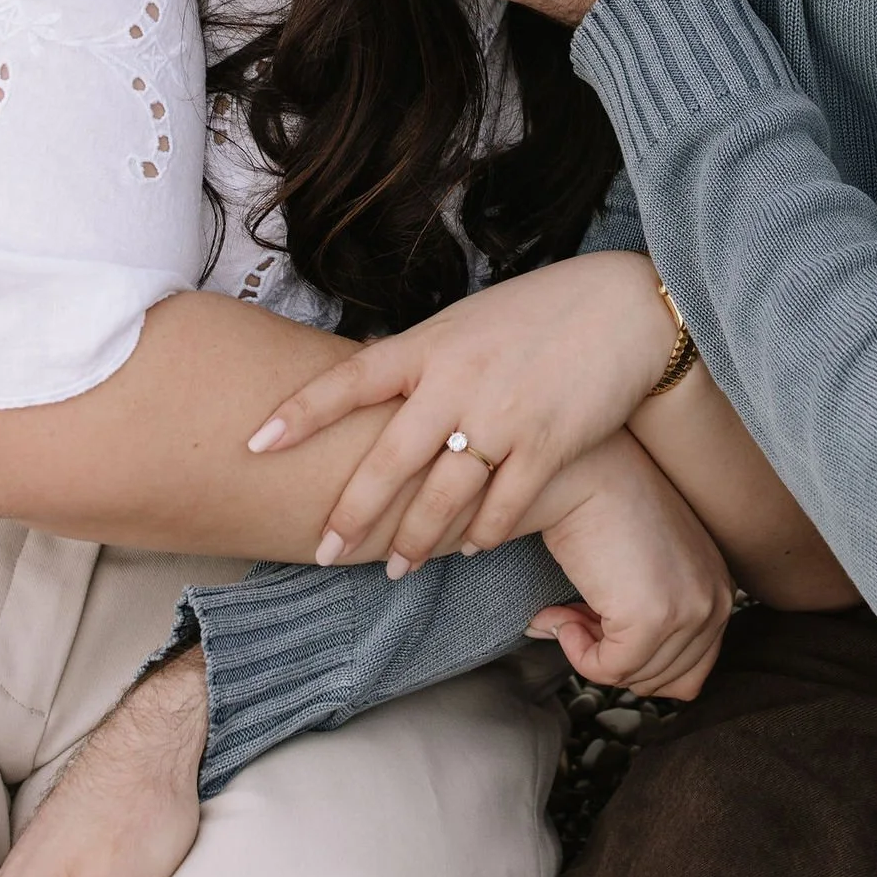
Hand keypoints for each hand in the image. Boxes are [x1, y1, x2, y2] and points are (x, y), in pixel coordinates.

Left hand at [246, 252, 685, 573]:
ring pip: (444, 498)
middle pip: (389, 462)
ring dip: (416, 541)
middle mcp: (457, 382)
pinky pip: (503, 507)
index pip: (349, 380)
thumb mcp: (466, 322)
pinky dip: (483, 536)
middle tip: (323, 552)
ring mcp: (502, 416)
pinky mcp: (547, 445)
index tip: (254, 444)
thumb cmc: (539, 313)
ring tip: (397, 568)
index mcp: (430, 345)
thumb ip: (423, 360)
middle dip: (352, 514)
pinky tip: (469, 549)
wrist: (623, 307)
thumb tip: (376, 393)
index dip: (299, 414)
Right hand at [527, 434, 734, 697]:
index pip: (691, 668)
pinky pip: (609, 670)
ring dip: (591, 653)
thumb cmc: (600, 506)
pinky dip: (577, 653)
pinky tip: (557, 615)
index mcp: (719, 587)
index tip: (595, 622)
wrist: (582, 470)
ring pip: (637, 677)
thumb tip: (627, 676)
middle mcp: (717, 600)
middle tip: (572, 617)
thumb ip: (650, 623)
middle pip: (666, 681)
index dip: (636, 657)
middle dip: (615, 658)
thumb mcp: (643, 570)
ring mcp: (690, 610)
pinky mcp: (654, 618)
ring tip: (564, 611)